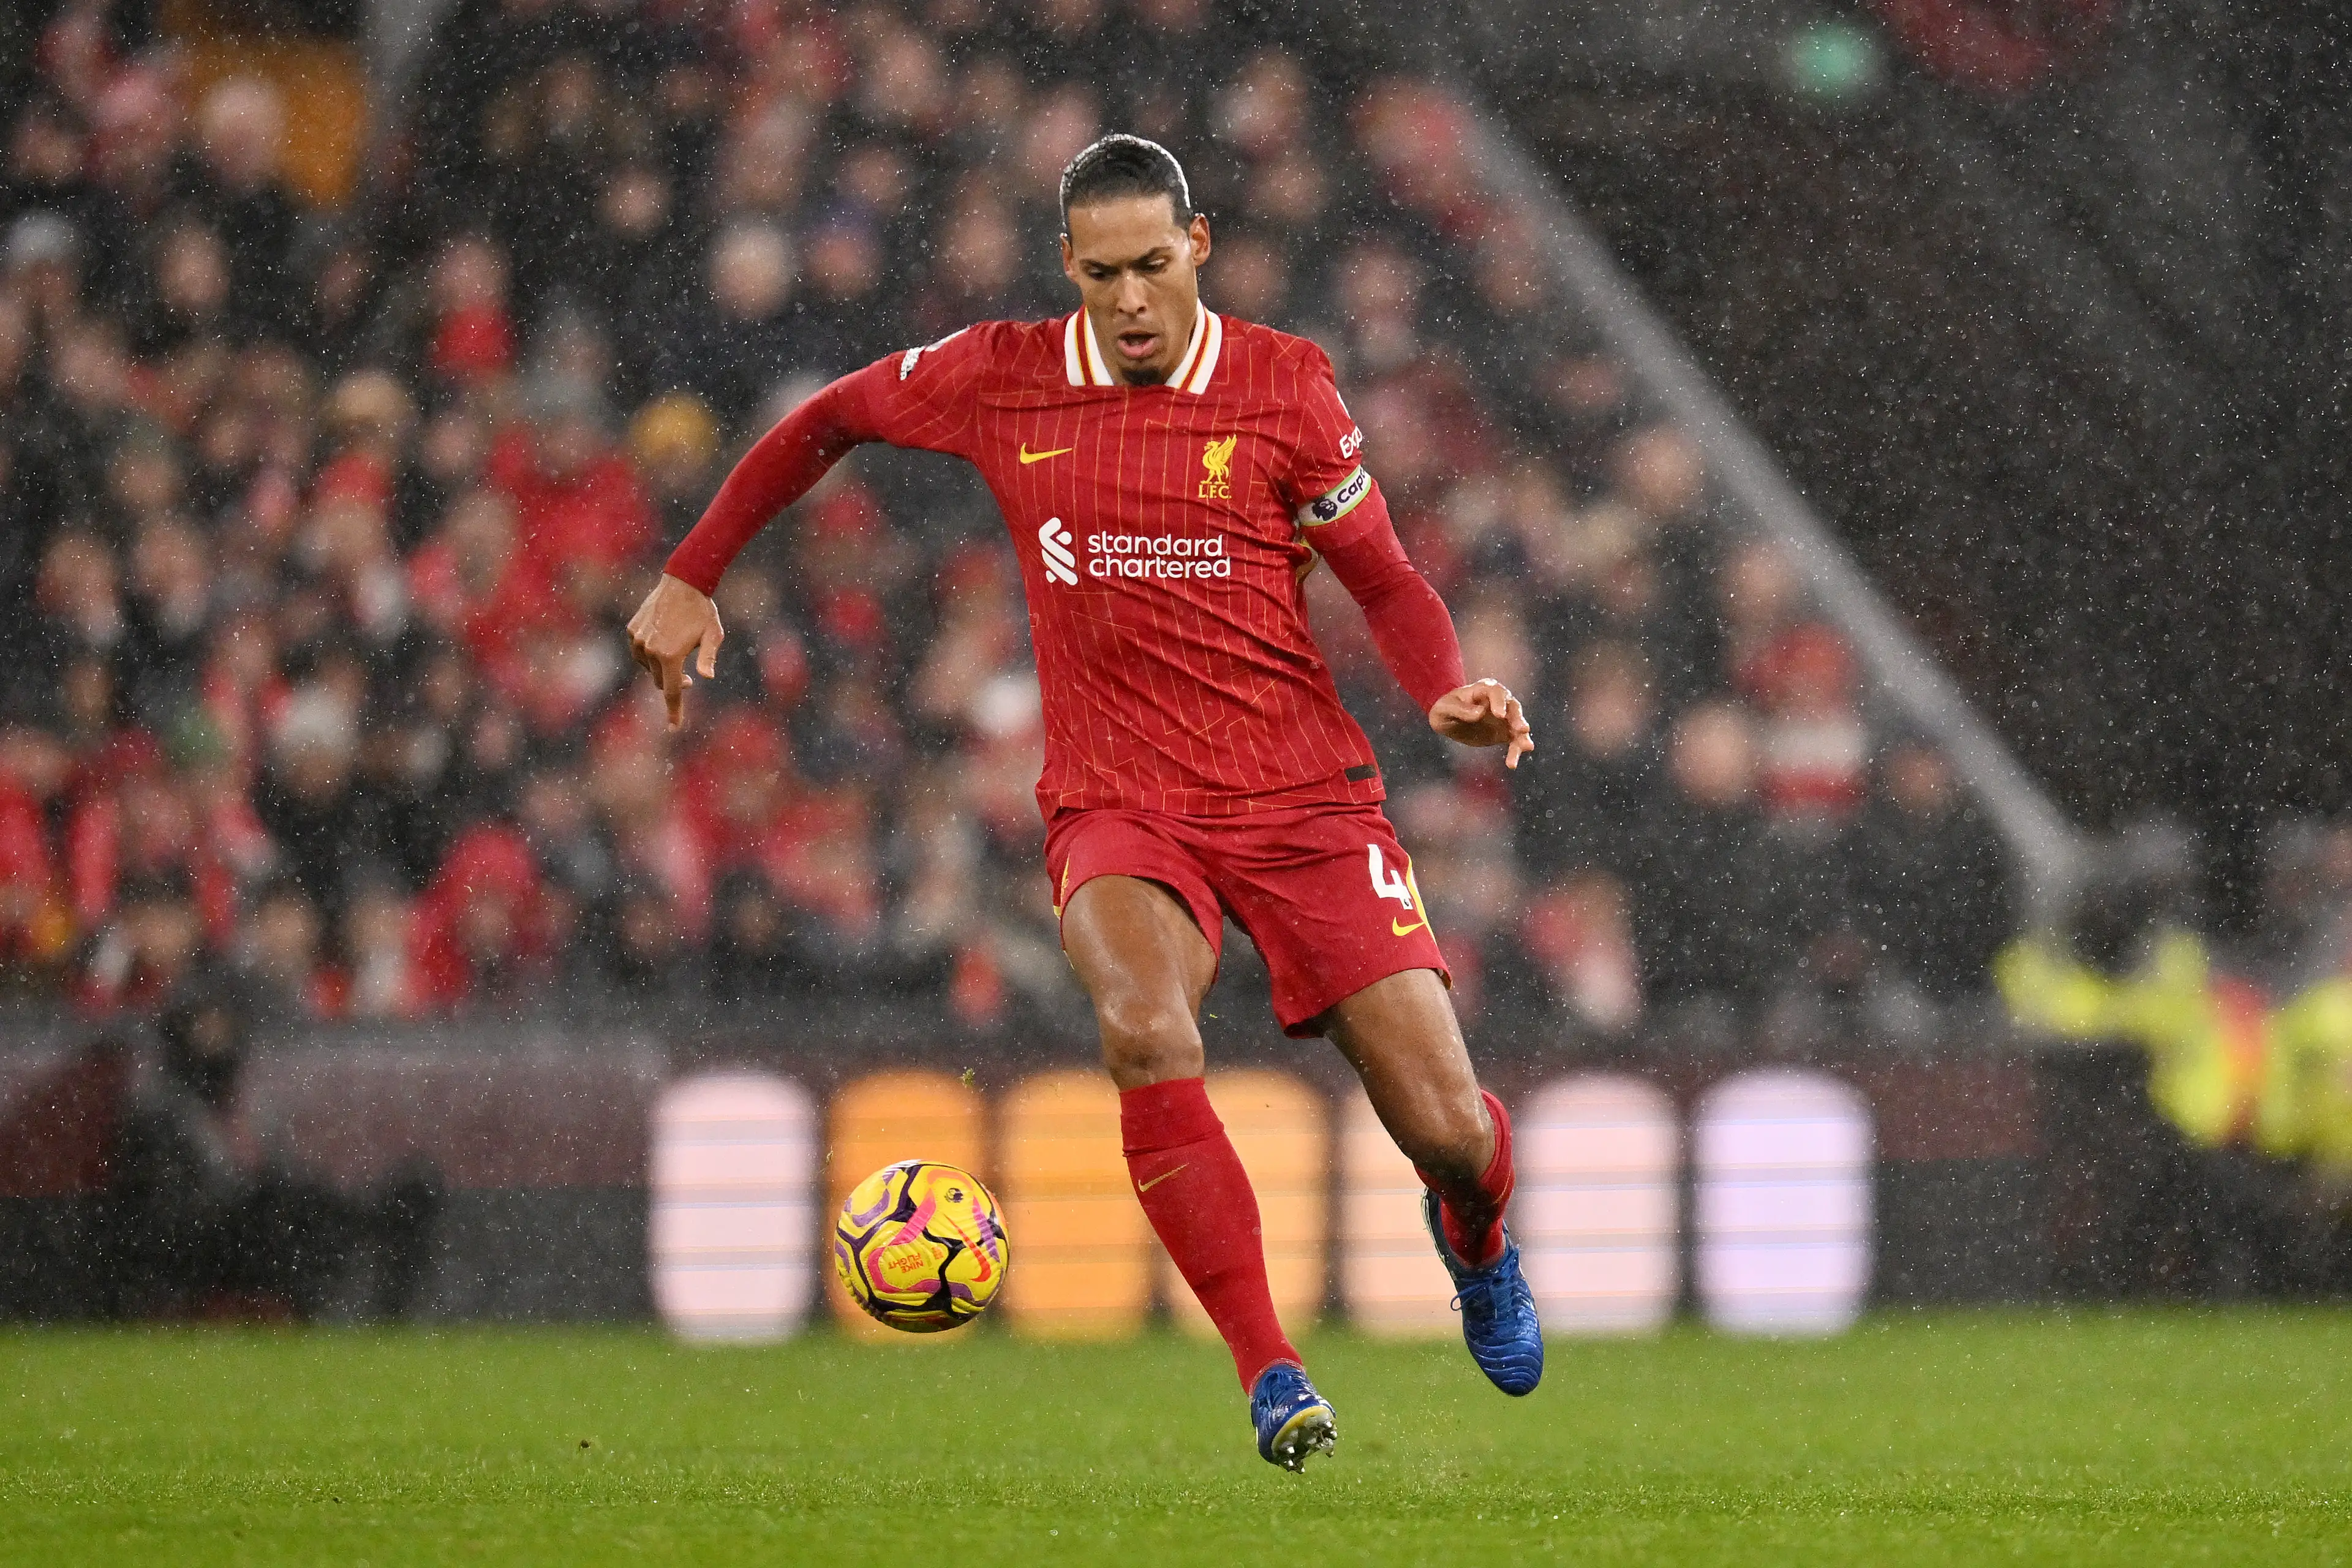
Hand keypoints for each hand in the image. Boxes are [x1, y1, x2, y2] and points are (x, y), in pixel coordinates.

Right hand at [625, 573, 723, 728]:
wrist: (682, 583)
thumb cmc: (703, 611)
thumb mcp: (713, 636)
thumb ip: (708, 658)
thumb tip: (706, 677)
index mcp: (670, 656)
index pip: (671, 692)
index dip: (674, 711)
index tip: (673, 728)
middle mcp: (649, 650)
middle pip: (659, 681)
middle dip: (673, 682)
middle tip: (689, 676)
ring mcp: (638, 640)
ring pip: (648, 667)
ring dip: (661, 666)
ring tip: (677, 648)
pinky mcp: (632, 630)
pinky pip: (639, 651)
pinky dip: (649, 653)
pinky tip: (663, 639)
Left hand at [1428, 678, 1533, 768]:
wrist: (1449, 721)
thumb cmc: (1445, 709)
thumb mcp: (1445, 708)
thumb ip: (1460, 709)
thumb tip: (1479, 713)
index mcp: (1483, 689)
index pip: (1496, 691)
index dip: (1500, 702)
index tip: (1500, 715)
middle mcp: (1499, 701)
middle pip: (1512, 707)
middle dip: (1518, 718)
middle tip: (1522, 729)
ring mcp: (1505, 717)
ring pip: (1517, 725)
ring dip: (1522, 737)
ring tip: (1527, 747)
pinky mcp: (1505, 732)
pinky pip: (1514, 741)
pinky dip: (1515, 751)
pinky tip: (1512, 763)